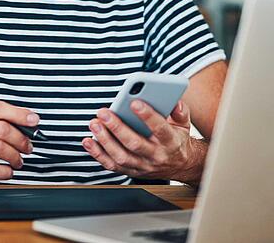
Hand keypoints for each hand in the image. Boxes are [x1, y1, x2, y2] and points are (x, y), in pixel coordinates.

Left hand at [82, 100, 204, 184]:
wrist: (180, 166)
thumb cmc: (176, 139)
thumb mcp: (184, 124)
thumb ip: (180, 111)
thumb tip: (174, 101)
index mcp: (171, 142)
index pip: (160, 129)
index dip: (148, 116)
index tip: (134, 102)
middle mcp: (156, 156)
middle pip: (135, 143)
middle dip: (117, 128)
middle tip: (103, 113)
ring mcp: (142, 166)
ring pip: (121, 156)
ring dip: (104, 140)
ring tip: (94, 124)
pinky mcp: (131, 171)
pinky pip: (112, 165)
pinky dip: (98, 154)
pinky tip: (88, 141)